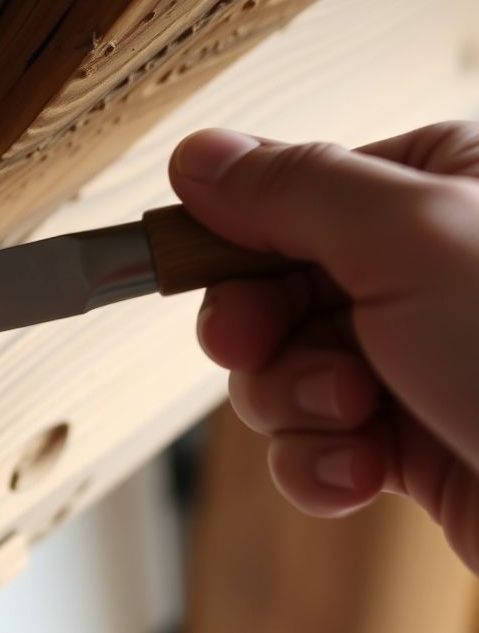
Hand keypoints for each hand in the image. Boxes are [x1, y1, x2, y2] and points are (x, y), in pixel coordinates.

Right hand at [169, 122, 478, 570]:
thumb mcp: (412, 238)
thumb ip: (292, 190)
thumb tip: (199, 156)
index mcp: (437, 191)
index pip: (289, 198)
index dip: (233, 241)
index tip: (195, 273)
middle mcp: (423, 274)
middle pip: (269, 292)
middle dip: (262, 338)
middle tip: (263, 351)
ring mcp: (414, 361)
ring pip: (279, 377)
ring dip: (294, 409)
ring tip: (353, 421)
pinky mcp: (409, 444)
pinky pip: (313, 448)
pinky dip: (319, 468)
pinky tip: (360, 477)